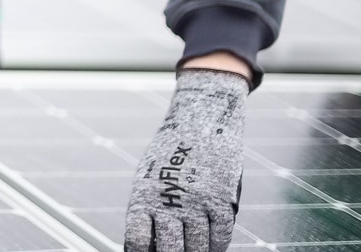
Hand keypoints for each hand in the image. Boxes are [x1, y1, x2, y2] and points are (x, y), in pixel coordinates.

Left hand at [125, 69, 248, 251]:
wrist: (200, 122)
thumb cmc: (170, 156)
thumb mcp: (149, 179)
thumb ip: (147, 211)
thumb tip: (147, 247)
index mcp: (142, 196)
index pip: (137, 242)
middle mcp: (168, 200)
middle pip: (170, 251)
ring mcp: (196, 201)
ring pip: (198, 249)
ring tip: (193, 250)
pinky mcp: (222, 199)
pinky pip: (221, 236)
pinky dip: (217, 248)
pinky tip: (212, 248)